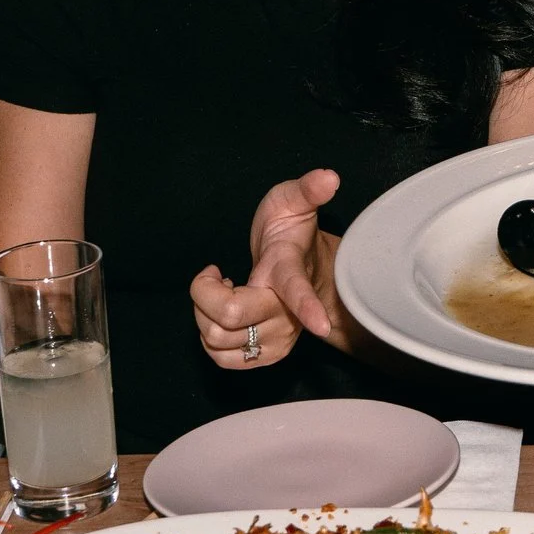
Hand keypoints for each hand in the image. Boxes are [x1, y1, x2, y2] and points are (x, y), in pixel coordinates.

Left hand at [190, 170, 345, 367]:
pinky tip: (221, 316)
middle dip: (204, 292)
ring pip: (218, 338)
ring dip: (203, 312)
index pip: (299, 291)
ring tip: (220, 291)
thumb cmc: (292, 233)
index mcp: (290, 272)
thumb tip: (330, 176)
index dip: (308, 307)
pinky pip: (220, 358)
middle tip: (215, 274)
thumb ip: (308, 189)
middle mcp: (287, 313)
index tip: (321, 324)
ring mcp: (278, 338)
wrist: (304, 271)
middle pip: (230, 315)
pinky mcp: (265, 356)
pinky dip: (209, 337)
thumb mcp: (294, 202)